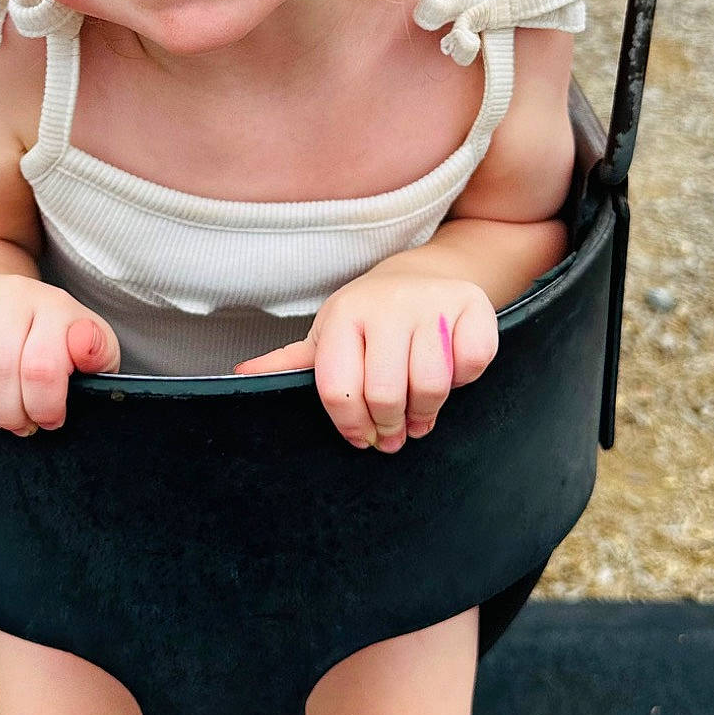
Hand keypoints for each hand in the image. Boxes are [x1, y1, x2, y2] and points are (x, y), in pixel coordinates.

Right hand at [0, 275, 119, 433]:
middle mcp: (18, 292)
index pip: (42, 367)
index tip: (48, 420)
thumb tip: (83, 348)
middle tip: (17, 422)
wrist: (20, 305)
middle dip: (7, 412)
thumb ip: (97, 355)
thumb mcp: (91, 353)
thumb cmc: (57, 344)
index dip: (42, 407)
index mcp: (58, 308)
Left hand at [235, 278, 496, 451]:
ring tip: (419, 416)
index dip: (350, 426)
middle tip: (393, 435)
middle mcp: (387, 305)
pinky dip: (464, 381)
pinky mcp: (473, 305)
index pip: (339, 388)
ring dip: (426, 413)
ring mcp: (432, 302)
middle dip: (389, 427)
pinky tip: (450, 375)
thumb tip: (240, 376)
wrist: (424, 275)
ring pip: (431, 385)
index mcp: (344, 315)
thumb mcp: (329, 337)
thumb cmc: (370, 319)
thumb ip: (292, 362)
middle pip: (385, 393)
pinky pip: (471, 364)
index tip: (360, 439)